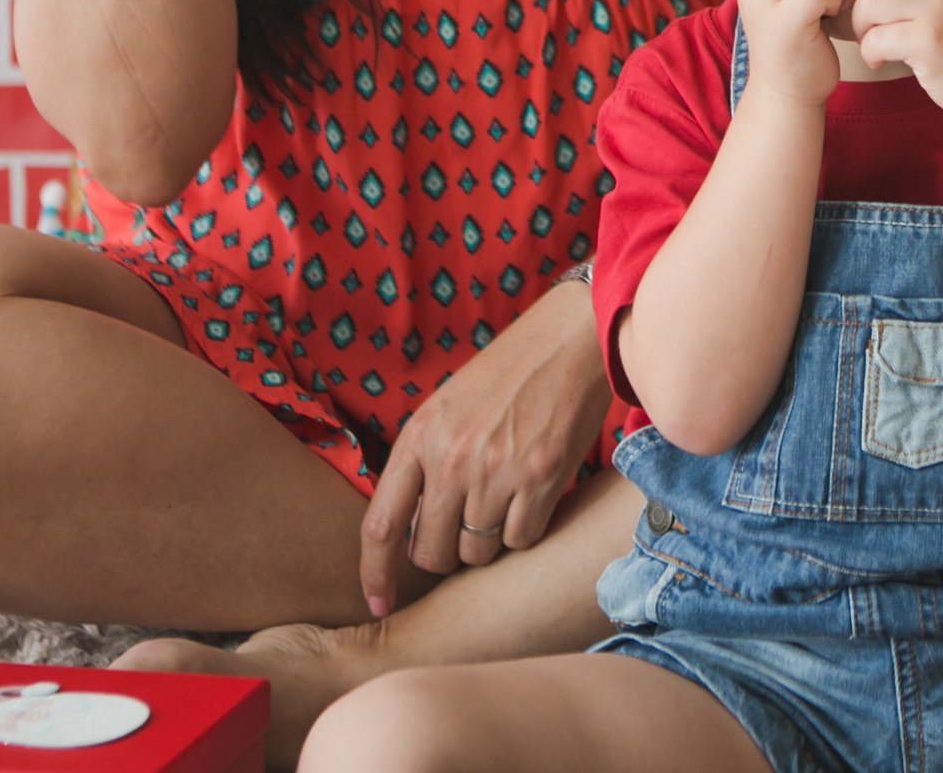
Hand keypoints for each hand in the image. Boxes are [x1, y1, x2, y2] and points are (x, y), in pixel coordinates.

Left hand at [356, 274, 609, 614]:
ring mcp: (496, 470)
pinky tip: (532, 495)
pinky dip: (525, 529)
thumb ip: (423, 464)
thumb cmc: (506, 375)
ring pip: (476, 553)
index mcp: (418, 437)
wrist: (568, 340)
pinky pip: (520, 539)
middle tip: (464, 530)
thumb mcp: (446, 409)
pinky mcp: (541, 477)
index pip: (379, 526)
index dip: (374, 575)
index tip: (378, 603)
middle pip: (429, 553)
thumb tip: (409, 533)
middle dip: (443, 555)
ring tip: (503, 501)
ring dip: (487, 542)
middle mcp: (452, 458)